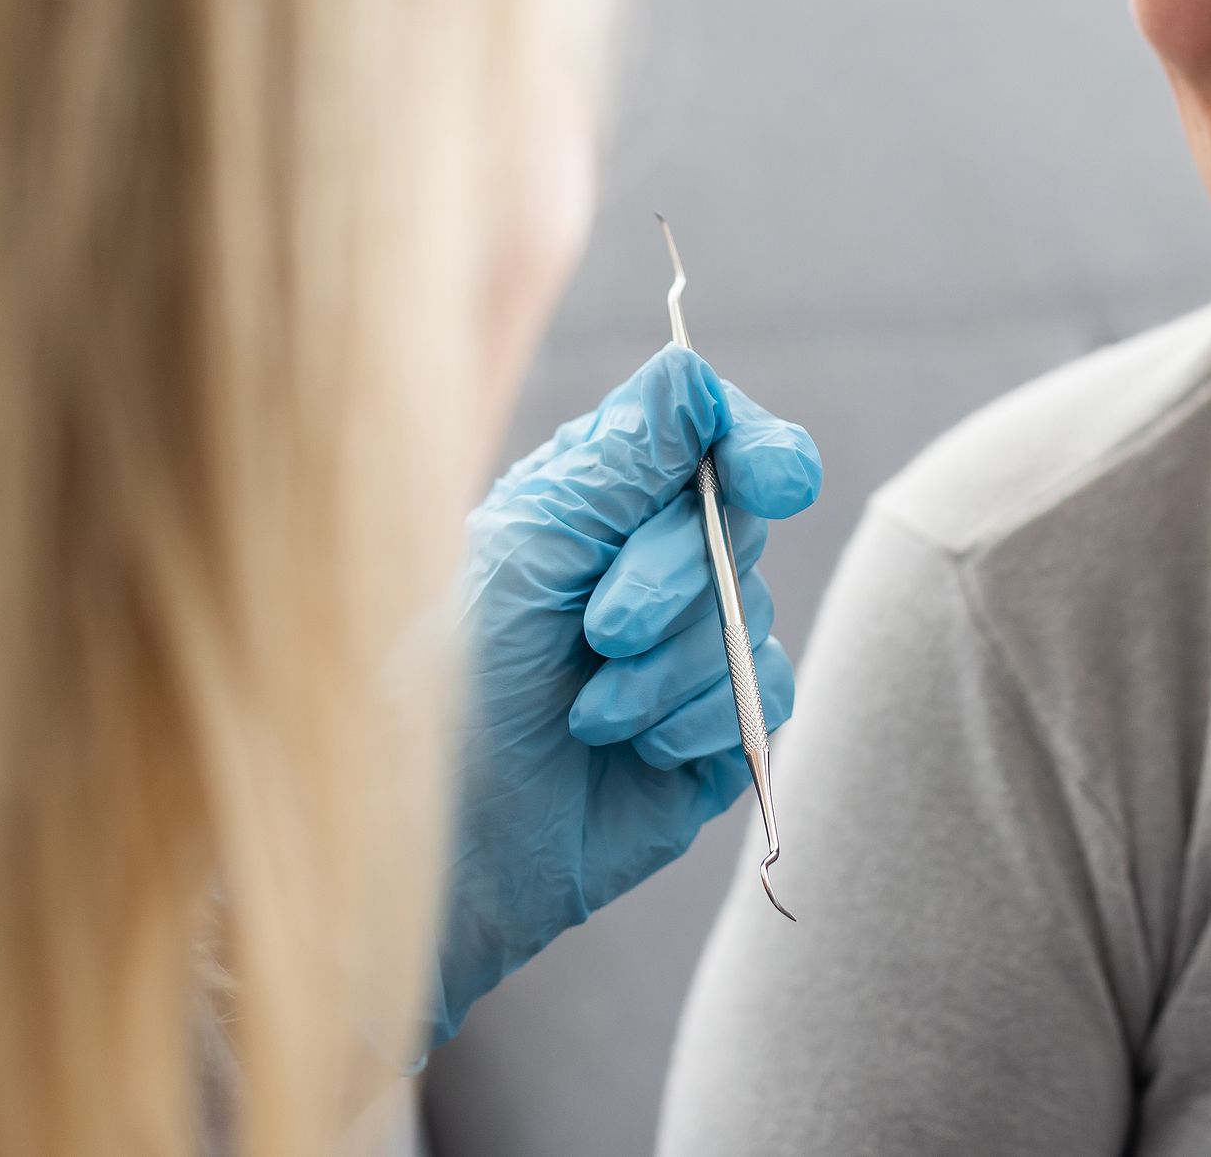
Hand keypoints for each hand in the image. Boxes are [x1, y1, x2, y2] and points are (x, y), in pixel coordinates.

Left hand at [432, 344, 820, 1042]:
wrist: (443, 838)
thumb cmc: (452, 683)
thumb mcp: (526, 550)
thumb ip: (622, 460)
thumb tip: (692, 372)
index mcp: (604, 499)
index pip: (717, 438)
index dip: (758, 449)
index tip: (767, 479)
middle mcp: (656, 560)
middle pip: (739, 520)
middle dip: (670, 577)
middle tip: (596, 629)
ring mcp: (691, 646)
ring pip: (752, 616)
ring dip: (666, 669)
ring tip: (587, 712)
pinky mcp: (714, 730)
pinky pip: (761, 697)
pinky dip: (695, 721)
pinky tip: (632, 747)